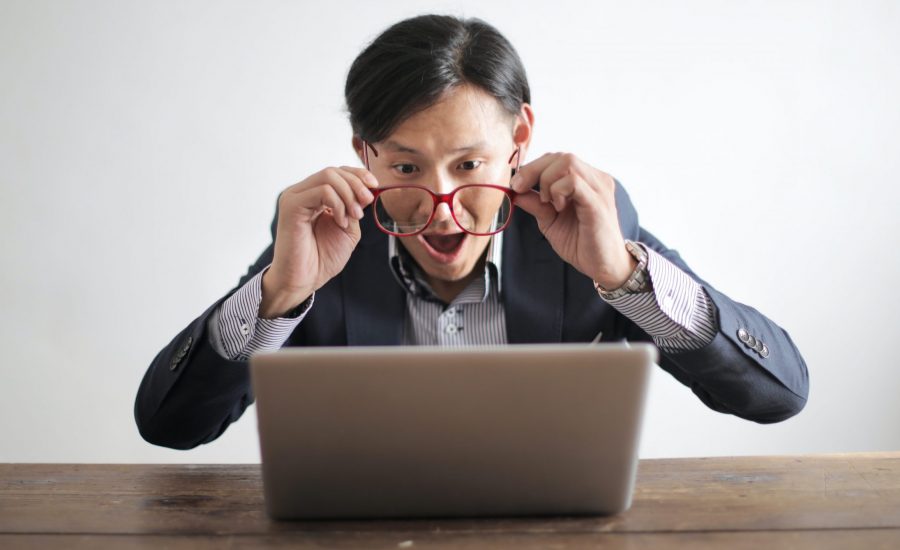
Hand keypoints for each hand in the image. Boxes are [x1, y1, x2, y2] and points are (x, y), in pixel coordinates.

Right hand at [260, 166, 377, 317]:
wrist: (305, 279)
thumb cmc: (322, 258)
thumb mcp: (348, 228)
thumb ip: (354, 207)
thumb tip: (366, 190)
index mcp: (314, 196)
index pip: (337, 172)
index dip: (358, 174)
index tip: (375, 185)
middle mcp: (302, 193)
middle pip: (333, 171)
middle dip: (356, 184)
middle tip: (367, 202)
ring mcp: (295, 197)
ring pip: (328, 176)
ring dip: (349, 195)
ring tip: (354, 216)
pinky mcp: (291, 205)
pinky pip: (322, 191)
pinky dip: (338, 204)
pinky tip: (340, 221)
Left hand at [510, 152, 635, 289]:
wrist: (603, 266)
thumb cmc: (581, 243)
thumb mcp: (550, 221)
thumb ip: (536, 204)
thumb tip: (515, 192)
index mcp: (586, 180)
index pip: (557, 159)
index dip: (533, 167)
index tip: (516, 185)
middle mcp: (596, 179)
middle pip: (561, 156)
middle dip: (534, 170)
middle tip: (520, 189)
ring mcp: (599, 188)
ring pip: (568, 162)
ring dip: (547, 180)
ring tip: (547, 203)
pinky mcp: (598, 202)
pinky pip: (574, 182)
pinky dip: (558, 191)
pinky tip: (557, 207)